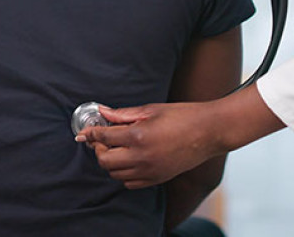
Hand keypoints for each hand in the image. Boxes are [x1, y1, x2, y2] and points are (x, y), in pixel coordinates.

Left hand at [76, 102, 217, 188]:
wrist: (208, 132)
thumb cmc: (182, 116)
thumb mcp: (150, 110)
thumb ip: (123, 114)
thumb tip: (102, 112)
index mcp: (138, 136)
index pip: (104, 138)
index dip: (91, 134)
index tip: (84, 133)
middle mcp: (141, 157)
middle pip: (105, 160)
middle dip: (99, 149)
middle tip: (103, 139)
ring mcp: (149, 171)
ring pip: (115, 174)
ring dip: (110, 162)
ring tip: (117, 148)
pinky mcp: (157, 179)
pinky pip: (130, 183)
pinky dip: (124, 174)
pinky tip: (129, 160)